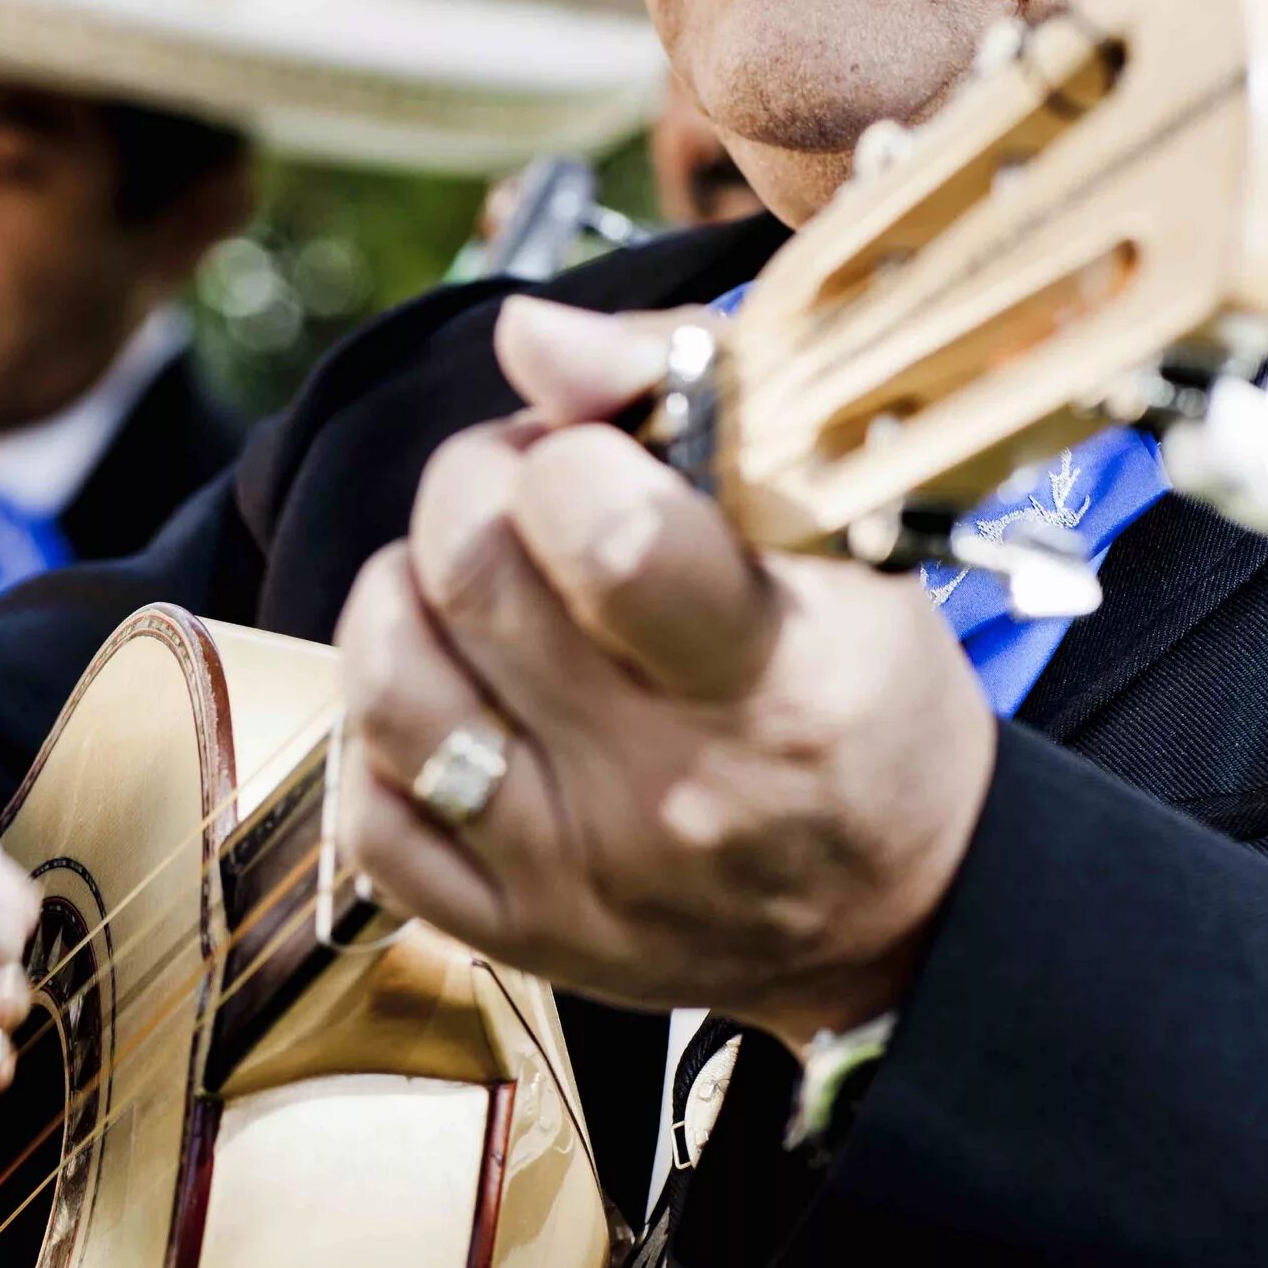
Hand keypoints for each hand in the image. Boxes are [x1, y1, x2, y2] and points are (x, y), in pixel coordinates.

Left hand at [332, 296, 996, 1044]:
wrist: (899, 915)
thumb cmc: (861, 696)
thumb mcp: (837, 532)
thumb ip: (684, 400)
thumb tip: (527, 332)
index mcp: (776, 682)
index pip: (610, 540)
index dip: (569, 455)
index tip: (597, 455)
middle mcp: (665, 791)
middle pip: (472, 581)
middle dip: (476, 486)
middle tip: (525, 491)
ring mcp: (573, 874)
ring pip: (391, 689)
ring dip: (405, 595)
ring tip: (471, 586)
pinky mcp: (511, 935)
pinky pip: (368, 818)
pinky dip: (383, 737)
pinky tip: (452, 700)